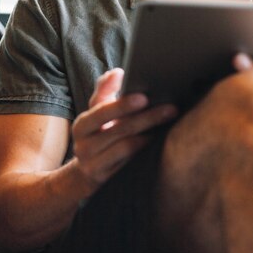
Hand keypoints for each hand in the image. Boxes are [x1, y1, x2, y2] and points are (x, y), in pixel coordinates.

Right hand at [72, 68, 177, 194]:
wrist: (87, 172)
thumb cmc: (99, 133)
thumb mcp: (97, 112)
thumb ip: (105, 90)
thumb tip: (117, 72)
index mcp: (82, 125)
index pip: (101, 112)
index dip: (122, 105)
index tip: (144, 97)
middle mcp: (84, 146)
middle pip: (120, 129)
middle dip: (147, 117)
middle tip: (170, 108)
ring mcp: (95, 165)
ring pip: (127, 147)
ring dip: (150, 133)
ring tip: (169, 121)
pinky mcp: (108, 179)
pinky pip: (130, 164)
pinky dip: (146, 151)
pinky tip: (161, 141)